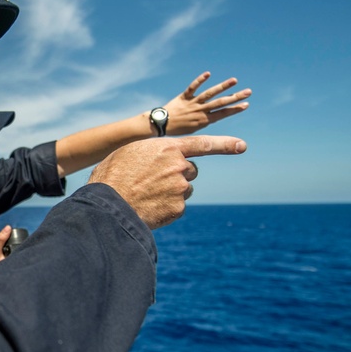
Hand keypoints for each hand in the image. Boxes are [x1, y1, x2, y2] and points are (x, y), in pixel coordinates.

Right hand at [88, 135, 246, 228]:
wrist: (108, 204)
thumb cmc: (112, 177)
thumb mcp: (129, 153)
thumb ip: (152, 153)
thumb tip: (157, 161)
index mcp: (167, 147)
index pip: (203, 143)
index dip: (225, 144)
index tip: (242, 146)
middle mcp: (179, 165)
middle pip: (190, 169)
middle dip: (178, 174)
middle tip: (153, 181)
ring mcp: (180, 187)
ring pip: (184, 189)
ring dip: (171, 191)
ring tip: (147, 195)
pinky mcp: (179, 207)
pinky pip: (178, 206)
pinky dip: (167, 208)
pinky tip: (150, 206)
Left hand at [164, 72, 250, 134]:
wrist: (162, 124)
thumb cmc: (179, 127)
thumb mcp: (196, 127)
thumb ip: (207, 119)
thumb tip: (218, 114)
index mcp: (205, 120)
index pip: (223, 114)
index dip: (235, 109)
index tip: (247, 104)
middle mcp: (201, 111)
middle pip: (221, 103)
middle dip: (235, 97)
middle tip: (248, 91)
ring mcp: (193, 103)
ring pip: (210, 93)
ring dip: (223, 86)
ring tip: (234, 80)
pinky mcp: (184, 96)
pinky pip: (193, 87)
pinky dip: (200, 80)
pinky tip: (208, 73)